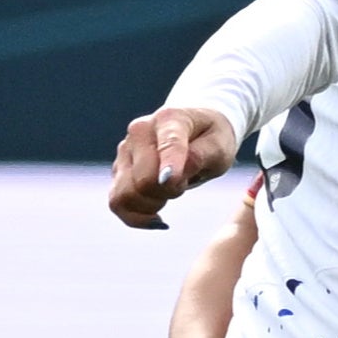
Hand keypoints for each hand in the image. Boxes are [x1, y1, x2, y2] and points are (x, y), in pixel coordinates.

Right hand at [109, 107, 237, 228]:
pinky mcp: (118, 170)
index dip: (170, 167)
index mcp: (170, 119)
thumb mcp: (219, 146)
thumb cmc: (211, 139)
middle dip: (168, 192)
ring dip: (151, 205)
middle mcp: (139, 131)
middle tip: (185, 184)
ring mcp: (124, 150)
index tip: (173, 183)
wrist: (195, 130)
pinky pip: (117, 203)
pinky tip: (156, 218)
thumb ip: (200, 157)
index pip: (168, 145)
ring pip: (125, 194)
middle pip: (144, 179)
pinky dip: (137, 217)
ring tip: (170, 195)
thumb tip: (170, 176)